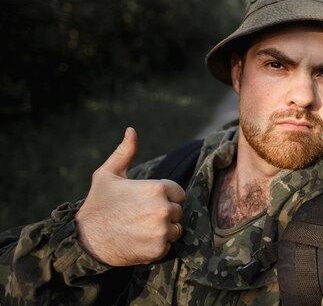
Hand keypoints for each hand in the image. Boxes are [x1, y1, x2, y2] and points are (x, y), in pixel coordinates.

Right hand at [75, 127, 185, 265]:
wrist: (84, 240)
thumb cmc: (98, 204)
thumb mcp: (108, 174)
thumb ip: (125, 152)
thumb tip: (131, 130)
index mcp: (156, 189)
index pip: (178, 193)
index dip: (164, 197)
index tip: (146, 202)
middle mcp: (162, 209)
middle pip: (178, 211)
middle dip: (164, 213)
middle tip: (141, 217)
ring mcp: (161, 231)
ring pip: (176, 229)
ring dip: (163, 230)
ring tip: (140, 229)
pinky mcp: (158, 250)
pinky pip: (168, 245)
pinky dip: (157, 245)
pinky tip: (139, 241)